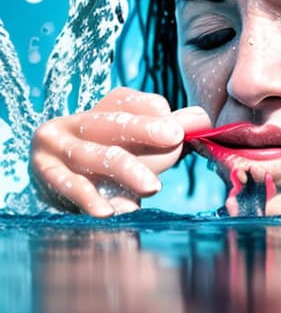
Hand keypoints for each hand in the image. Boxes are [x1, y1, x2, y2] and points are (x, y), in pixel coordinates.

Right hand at [30, 87, 210, 216]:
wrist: (56, 179)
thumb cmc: (111, 158)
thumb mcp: (138, 143)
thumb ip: (169, 130)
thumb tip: (202, 119)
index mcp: (101, 108)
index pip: (128, 101)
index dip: (153, 111)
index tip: (178, 128)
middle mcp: (77, 121)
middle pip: (112, 122)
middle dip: (145, 129)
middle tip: (176, 138)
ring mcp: (56, 145)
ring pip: (95, 155)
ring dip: (126, 170)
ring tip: (153, 187)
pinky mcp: (45, 173)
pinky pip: (71, 186)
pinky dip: (91, 199)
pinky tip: (111, 212)